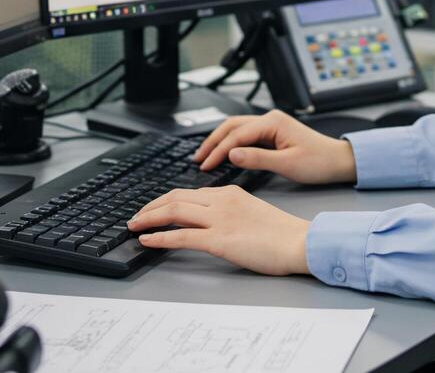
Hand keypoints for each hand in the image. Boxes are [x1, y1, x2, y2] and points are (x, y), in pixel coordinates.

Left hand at [127, 185, 309, 275]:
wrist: (299, 242)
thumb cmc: (282, 233)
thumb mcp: (252, 212)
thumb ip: (231, 212)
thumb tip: (212, 221)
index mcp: (229, 192)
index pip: (188, 192)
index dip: (164, 200)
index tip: (152, 209)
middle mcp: (221, 201)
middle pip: (175, 198)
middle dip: (150, 207)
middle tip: (136, 217)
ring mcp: (219, 219)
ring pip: (173, 212)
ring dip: (148, 219)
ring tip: (134, 227)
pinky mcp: (219, 240)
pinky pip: (181, 236)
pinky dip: (159, 238)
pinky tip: (148, 241)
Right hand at [193, 109, 356, 184]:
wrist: (338, 161)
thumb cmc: (319, 162)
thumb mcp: (287, 164)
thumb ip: (257, 158)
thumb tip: (231, 154)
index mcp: (273, 122)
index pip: (237, 135)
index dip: (218, 151)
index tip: (205, 166)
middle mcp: (271, 119)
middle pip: (232, 126)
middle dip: (213, 141)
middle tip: (197, 158)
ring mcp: (272, 125)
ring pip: (237, 128)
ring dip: (220, 141)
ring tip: (205, 155)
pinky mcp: (274, 133)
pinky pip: (246, 135)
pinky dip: (232, 143)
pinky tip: (224, 153)